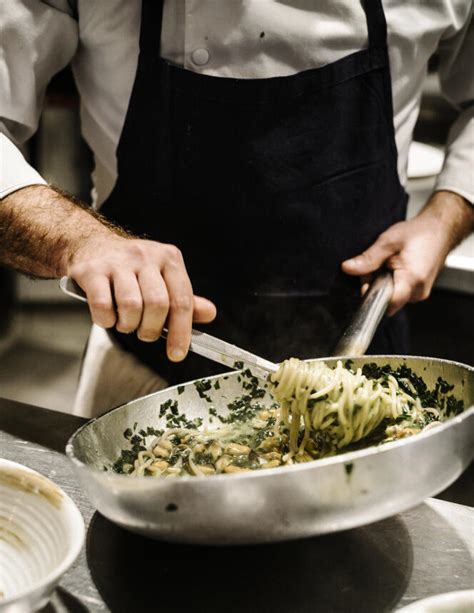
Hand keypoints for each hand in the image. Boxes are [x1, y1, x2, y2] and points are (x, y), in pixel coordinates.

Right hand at [0, 184, 214, 360]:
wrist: (91, 244)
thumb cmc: (131, 268)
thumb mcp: (162, 277)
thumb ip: (184, 298)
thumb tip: (209, 313)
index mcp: (169, 258)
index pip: (182, 300)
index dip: (182, 332)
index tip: (177, 354)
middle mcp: (145, 256)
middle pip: (158, 305)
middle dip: (151, 329)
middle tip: (144, 333)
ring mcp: (118, 262)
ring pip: (131, 306)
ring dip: (128, 325)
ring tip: (126, 323)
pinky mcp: (92, 270)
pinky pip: (103, 306)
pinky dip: (106, 321)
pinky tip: (108, 317)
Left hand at [341, 191, 473, 315]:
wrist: (440, 229)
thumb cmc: (419, 233)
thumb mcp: (389, 241)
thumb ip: (369, 258)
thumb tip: (348, 268)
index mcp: (411, 279)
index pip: (386, 303)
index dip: (370, 294)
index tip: (364, 281)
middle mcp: (418, 291)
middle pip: (386, 300)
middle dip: (375, 286)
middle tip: (377, 265)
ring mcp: (420, 293)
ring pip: (392, 297)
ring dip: (383, 284)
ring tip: (388, 264)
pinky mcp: (419, 291)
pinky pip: (399, 293)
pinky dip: (392, 283)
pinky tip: (394, 268)